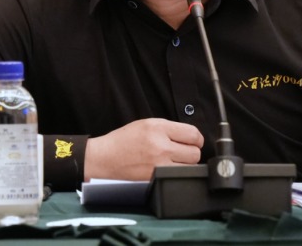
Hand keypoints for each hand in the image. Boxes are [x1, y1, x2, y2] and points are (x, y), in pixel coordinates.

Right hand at [83, 118, 203, 180]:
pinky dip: (176, 173)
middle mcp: (160, 146)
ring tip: (175, 160)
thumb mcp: (146, 124)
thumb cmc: (123, 140)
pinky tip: (167, 168)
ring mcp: (158, 164)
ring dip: (186, 164)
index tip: (194, 141)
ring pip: (189, 167)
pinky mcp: (155, 178)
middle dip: (192, 152)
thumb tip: (190, 136)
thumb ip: (169, 128)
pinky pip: (177, 176)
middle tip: (184, 152)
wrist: (104, 158)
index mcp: (158, 128)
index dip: (197, 139)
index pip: (193, 134)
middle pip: (195, 153)